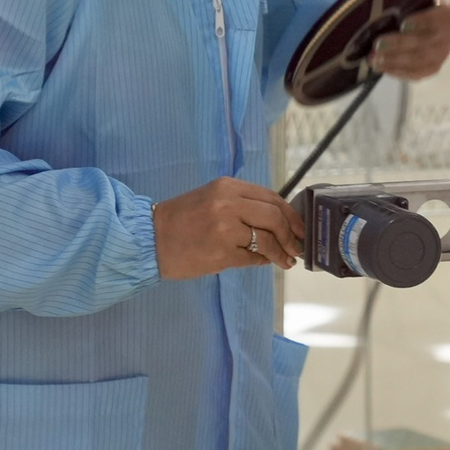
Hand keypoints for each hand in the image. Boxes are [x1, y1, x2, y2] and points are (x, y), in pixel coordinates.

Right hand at [153, 177, 304, 276]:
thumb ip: (243, 204)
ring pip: (268, 239)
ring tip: (287, 261)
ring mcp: (225, 228)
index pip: (271, 198)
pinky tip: (265, 263)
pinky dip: (263, 261)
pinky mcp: (221, 253)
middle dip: (292, 234)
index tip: (301, 227)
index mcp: (228, 187)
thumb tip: (279, 221)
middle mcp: (229, 203)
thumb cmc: (182, 220)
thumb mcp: (212, 199)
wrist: (149, 239)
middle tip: (298, 246)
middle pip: (275, 217)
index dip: (291, 214)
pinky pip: (253, 258)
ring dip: (282, 252)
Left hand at [371, 0, 449, 81]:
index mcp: (447, 13)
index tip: (403, 24)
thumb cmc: (410, 8)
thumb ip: (401, 3)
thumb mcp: (409, 0)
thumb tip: (381, 8)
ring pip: (421, 60)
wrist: (416, 23)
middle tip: (377, 44)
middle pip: (427, 41)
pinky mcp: (433, 68)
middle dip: (400, 44)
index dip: (424, 21)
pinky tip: (382, 67)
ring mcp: (442, 53)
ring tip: (374, 59)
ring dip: (395, 60)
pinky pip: (416, 73)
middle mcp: (449, 34)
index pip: (443, 16)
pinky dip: (397, 71)